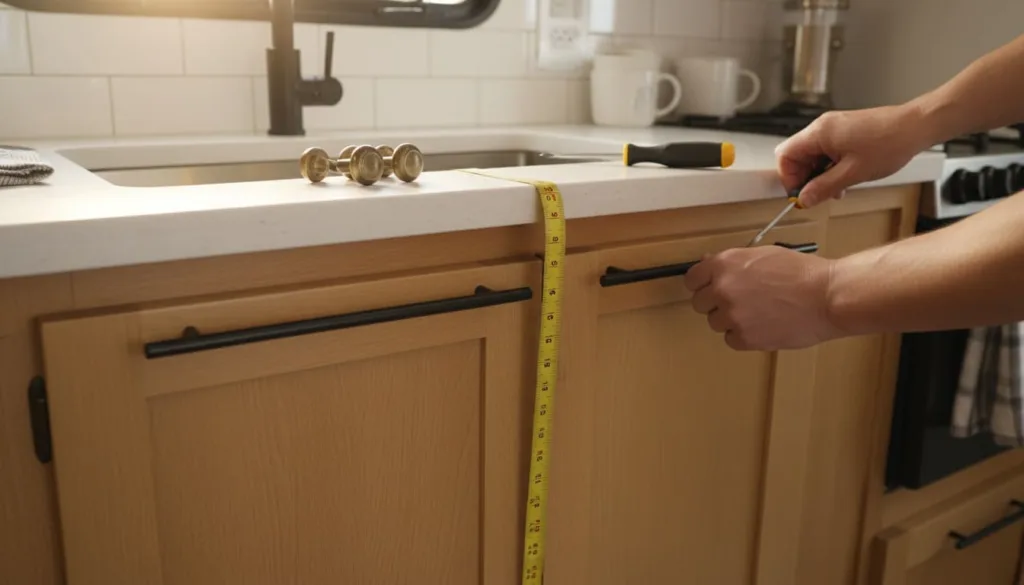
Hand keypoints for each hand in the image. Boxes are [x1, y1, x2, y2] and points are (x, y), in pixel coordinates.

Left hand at [683, 246, 842, 350]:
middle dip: (715, 303)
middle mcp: (722, 289)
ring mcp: (731, 315)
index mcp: (724, 264)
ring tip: (758, 313)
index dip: (702, 284)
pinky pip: (731, 340)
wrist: (826, 296)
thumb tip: (708, 264)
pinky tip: (763, 326)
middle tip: (739, 302)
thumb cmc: (801, 271)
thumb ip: (732, 262)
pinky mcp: (744, 338)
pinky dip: (744, 336)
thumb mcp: (762, 254)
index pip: (692, 279)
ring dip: (730, 320)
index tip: (710, 288)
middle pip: (700, 303)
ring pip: (715, 323)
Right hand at [776, 105, 931, 207]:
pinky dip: (830, 166)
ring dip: (819, 174)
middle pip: (796, 155)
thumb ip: (824, 187)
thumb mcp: (853, 173)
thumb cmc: (889, 143)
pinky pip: (826, 151)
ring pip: (811, 155)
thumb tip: (804, 199)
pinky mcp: (844, 131)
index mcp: (819, 133)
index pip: (785, 155)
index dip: (789, 178)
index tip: (801, 193)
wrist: (915, 127)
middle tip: (820, 194)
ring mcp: (833, 128)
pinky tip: (845, 177)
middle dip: (805, 178)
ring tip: (837, 188)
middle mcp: (822, 127)